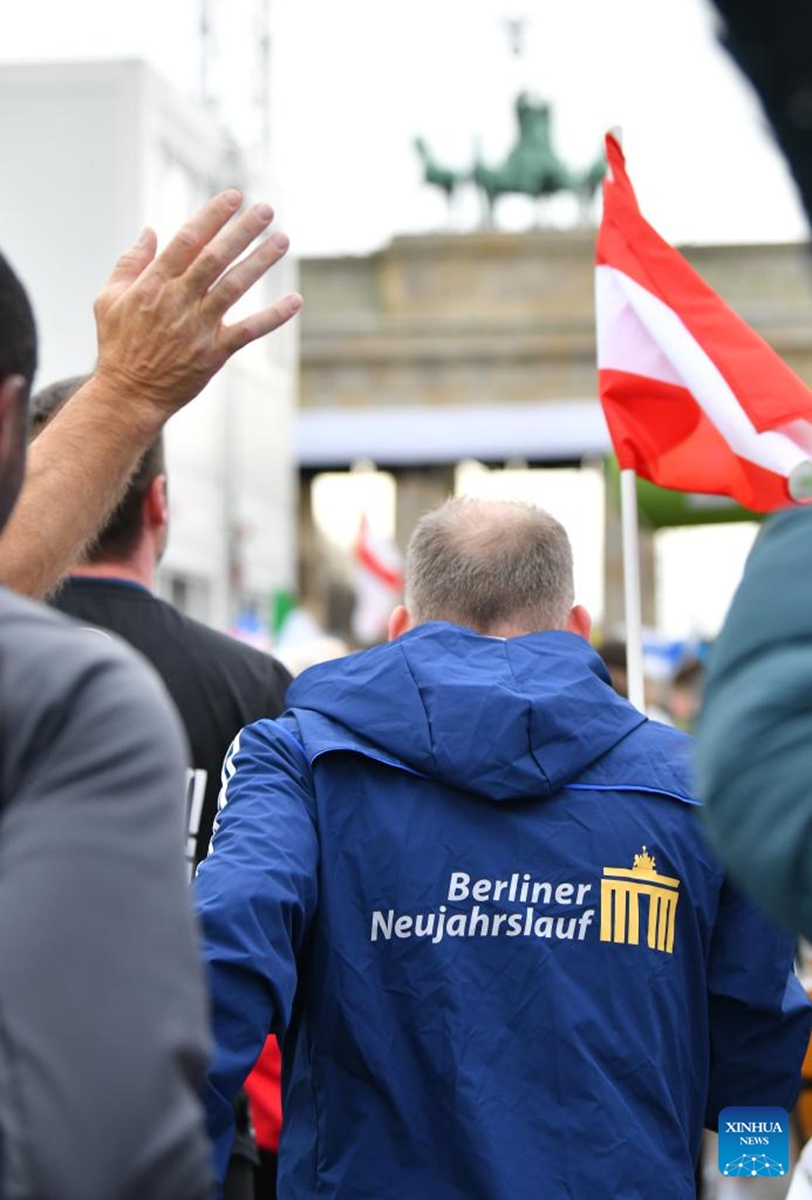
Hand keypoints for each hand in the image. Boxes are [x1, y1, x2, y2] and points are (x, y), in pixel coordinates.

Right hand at [92, 189, 301, 419]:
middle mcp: (179, 300)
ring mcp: (198, 327)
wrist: (129, 394)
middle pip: (215, 257)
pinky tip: (295, 301)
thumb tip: (150, 231)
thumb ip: (130, 263)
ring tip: (282, 240)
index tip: (233, 197)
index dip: (212, 216)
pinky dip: (273, 317)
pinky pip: (248, 331)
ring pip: (234, 286)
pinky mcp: (214, 353)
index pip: (188, 240)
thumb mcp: (109, 298)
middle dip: (242, 230)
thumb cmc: (119, 345)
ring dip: (261, 262)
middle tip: (266, 209)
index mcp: (154, 283)